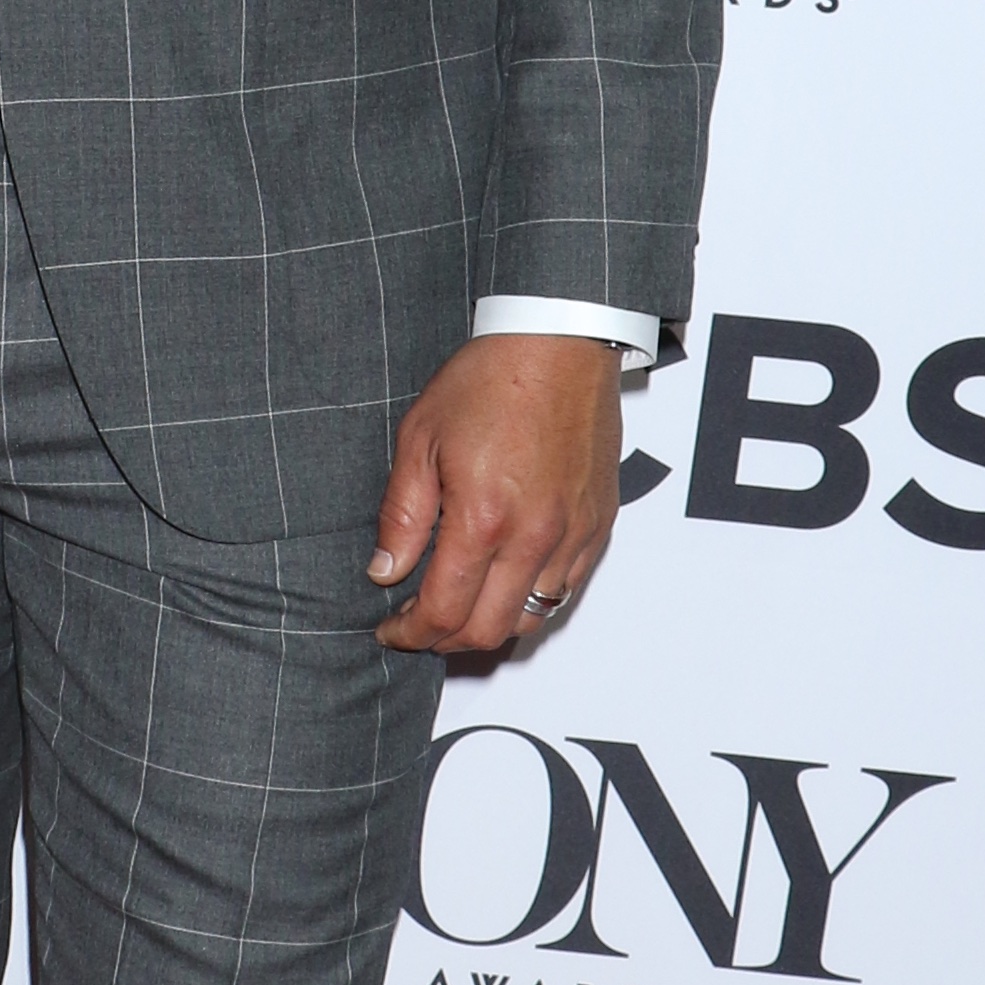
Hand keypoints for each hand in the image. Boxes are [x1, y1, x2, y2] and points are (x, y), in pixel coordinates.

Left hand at [369, 334, 621, 656]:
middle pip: (489, 630)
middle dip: (446, 641)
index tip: (392, 630)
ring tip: (461, 606)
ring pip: (533, 617)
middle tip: (419, 625)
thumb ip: (403, 517)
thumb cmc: (490, 380)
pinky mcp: (598, 524)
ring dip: (491, 625)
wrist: (559, 343)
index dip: (410, 634)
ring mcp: (573, 534)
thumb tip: (385, 571)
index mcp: (484, 520)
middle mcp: (535, 537)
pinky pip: (566, 587)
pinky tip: (504, 580)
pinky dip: (532, 599)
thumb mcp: (420, 441)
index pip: (444, 612)